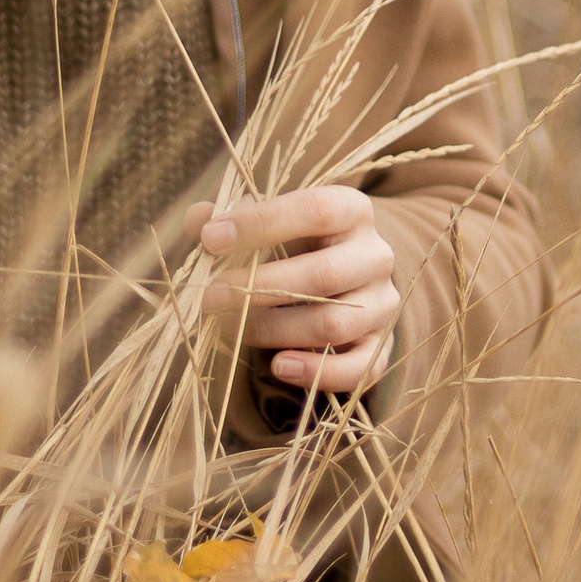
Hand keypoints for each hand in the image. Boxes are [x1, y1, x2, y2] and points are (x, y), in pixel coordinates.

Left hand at [194, 185, 397, 398]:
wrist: (348, 279)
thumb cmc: (298, 244)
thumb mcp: (271, 222)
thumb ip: (234, 218)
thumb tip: (198, 219)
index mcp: (353, 211)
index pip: (315, 209)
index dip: (261, 223)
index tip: (211, 239)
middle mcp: (376, 255)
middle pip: (323, 274)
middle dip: (258, 288)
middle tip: (209, 297)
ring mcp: (383, 304)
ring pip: (333, 324)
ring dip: (273, 330)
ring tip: (229, 328)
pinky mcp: (381, 346)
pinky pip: (357, 368)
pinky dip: (317, 372)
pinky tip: (278, 366)